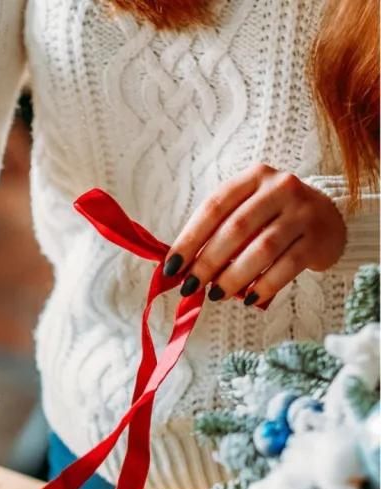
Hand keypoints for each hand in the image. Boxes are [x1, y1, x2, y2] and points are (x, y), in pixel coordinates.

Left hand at [165, 164, 346, 306]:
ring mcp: (302, 211)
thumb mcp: (245, 211)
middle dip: (207, 262)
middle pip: (235, 228)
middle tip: (190, 287)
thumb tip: (180, 267)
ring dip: (233, 276)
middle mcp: (279, 188)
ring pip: (262, 249)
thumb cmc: (272, 218)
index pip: (213, 207)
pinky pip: (287, 265)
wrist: (329, 218)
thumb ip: (216, 231)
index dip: (189, 239)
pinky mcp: (318, 237)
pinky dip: (265, 285)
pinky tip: (248, 298)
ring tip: (216, 295)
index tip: (171, 267)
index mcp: (252, 178)